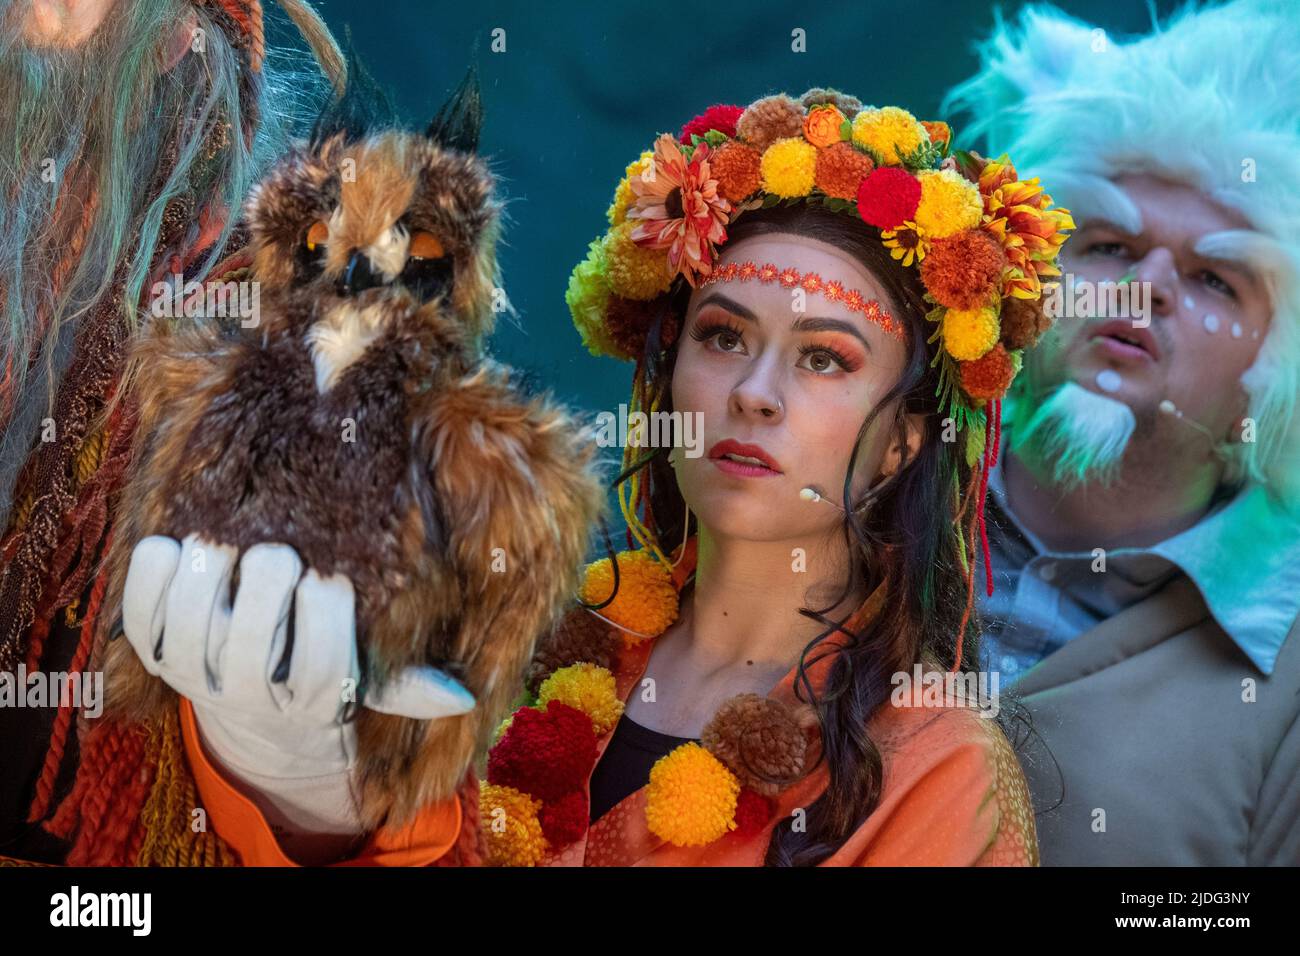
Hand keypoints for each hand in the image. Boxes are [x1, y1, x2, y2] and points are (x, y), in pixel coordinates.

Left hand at [121, 533, 473, 848]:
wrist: (249, 705)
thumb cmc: (321, 667)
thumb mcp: (368, 682)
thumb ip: (410, 684)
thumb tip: (464, 696)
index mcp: (309, 702)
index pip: (321, 668)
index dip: (325, 617)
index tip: (332, 580)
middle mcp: (246, 696)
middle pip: (249, 642)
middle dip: (265, 584)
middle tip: (278, 553)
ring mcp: (194, 675)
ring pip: (191, 618)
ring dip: (208, 571)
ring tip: (227, 545)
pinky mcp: (153, 652)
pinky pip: (139, 613)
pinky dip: (153, 572)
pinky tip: (176, 549)